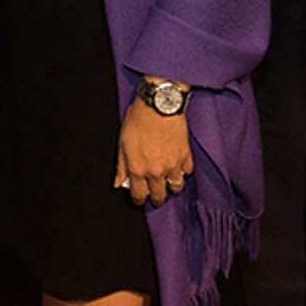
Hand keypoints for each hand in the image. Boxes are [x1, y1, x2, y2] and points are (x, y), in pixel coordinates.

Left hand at [115, 85, 192, 207]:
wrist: (158, 105)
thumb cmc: (138, 120)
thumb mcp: (122, 143)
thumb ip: (120, 166)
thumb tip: (118, 183)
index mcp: (137, 169)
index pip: (138, 196)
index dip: (138, 200)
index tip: (139, 198)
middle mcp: (155, 172)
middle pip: (159, 197)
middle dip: (156, 199)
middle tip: (155, 195)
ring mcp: (172, 165)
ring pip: (176, 188)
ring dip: (172, 187)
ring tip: (168, 182)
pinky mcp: (185, 156)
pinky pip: (188, 172)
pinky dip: (184, 171)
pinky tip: (178, 166)